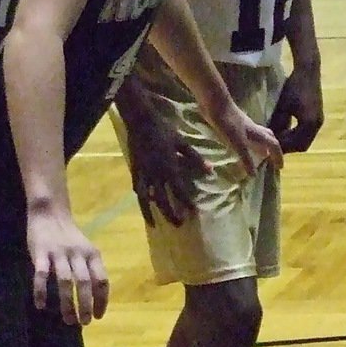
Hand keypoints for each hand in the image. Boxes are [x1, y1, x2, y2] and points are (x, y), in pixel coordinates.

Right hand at [27, 204, 108, 325]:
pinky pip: (41, 274)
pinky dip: (41, 291)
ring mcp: (58, 253)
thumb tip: (94, 299)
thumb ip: (89, 269)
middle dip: (86, 305)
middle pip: (85, 282)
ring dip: (67, 303)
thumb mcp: (85, 249)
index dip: (101, 299)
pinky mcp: (40, 252)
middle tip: (84, 322)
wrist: (49, 212)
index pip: (101, 279)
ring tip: (68, 320)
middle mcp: (77, 253)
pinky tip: (41, 306)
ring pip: (65, 281)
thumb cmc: (69, 236)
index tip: (98, 316)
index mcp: (92, 253)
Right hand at [116, 81, 209, 226]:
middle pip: (162, 200)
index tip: (192, 213)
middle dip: (170, 214)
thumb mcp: (182, 143)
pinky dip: (140, 197)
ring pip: (146, 199)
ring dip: (150, 213)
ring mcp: (143, 174)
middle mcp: (156, 175)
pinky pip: (137, 188)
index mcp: (169, 168)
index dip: (186, 203)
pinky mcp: (134, 170)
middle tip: (178, 224)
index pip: (179, 191)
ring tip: (153, 225)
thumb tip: (211, 171)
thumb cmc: (164, 130)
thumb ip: (196, 159)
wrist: (141, 122)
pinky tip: (144, 202)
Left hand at [207, 102, 283, 176]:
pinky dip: (247, 142)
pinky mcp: (233, 123)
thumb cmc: (228, 123)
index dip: (278, 155)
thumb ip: (246, 159)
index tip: (280, 168)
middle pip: (268, 137)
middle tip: (271, 160)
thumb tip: (254, 175)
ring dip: (260, 145)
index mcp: (257, 133)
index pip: (273, 144)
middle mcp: (253, 129)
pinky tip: (239, 147)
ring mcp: (243, 125)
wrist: (215, 103)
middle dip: (272, 148)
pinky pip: (245, 135)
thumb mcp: (238, 144)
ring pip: (257, 136)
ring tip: (257, 155)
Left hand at [268, 66, 323, 153]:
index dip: (284, 148)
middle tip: (274, 147)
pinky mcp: (317, 115)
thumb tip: (269, 137)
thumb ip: (278, 123)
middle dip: (289, 147)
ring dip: (293, 141)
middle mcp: (317, 125)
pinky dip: (297, 134)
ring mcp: (318, 120)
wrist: (308, 71)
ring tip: (279, 139)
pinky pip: (307, 131)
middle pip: (303, 144)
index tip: (271, 148)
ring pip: (305, 138)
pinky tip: (286, 130)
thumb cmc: (295, 87)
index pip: (296, 144)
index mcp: (310, 124)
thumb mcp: (283, 106)